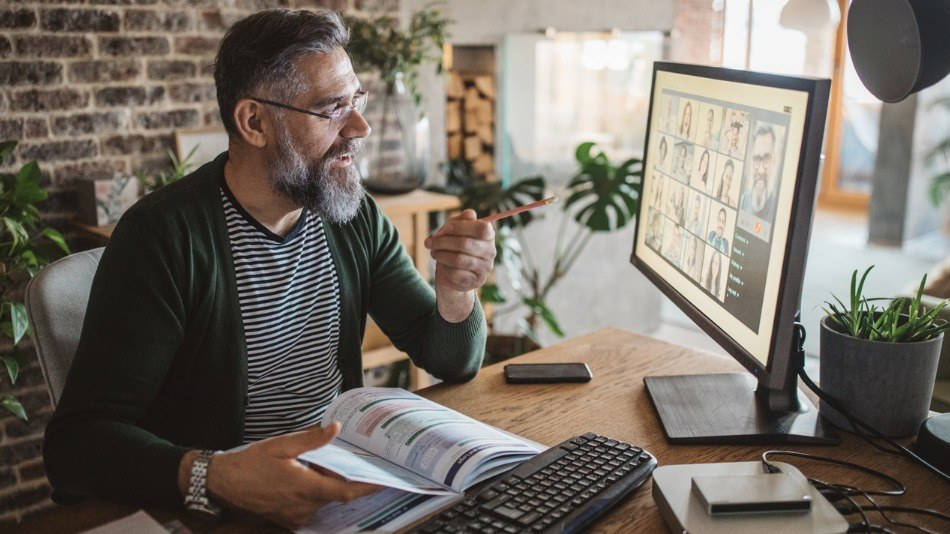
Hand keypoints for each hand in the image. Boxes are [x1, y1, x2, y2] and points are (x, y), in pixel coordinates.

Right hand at [203, 422, 379, 529]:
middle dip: (347, 480)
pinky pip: (311, 507)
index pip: (346, 492)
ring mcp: (295, 515)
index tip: (384, 481)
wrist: (223, 483)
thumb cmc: (251, 463)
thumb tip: (335, 429)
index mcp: (305, 487)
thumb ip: (312, 440)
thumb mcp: (282, 445)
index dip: (367, 487)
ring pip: (324, 501)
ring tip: (330, 466)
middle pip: (337, 496)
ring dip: (329, 486)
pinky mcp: (288, 519)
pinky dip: (316, 493)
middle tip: (360, 463)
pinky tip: (311, 477)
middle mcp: (303, 506)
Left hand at [424, 209, 495, 320]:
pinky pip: (456, 274)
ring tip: (434, 253)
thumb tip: (470, 213)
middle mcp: (490, 251)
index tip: (443, 229)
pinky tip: (443, 266)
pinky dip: (445, 268)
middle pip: (465, 243)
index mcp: (488, 235)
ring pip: (458, 259)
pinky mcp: (476, 281)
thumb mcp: (455, 231)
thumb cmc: (454, 247)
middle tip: (429, 243)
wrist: (454, 274)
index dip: (460, 226)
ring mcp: (485, 268)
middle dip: (442, 242)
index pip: (481, 228)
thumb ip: (460, 221)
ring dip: (441, 255)